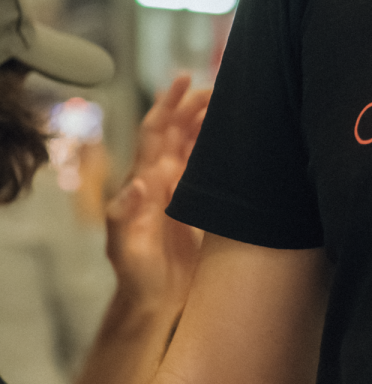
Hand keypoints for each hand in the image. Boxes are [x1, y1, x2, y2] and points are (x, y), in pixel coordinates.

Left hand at [105, 75, 207, 317]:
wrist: (154, 304)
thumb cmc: (137, 278)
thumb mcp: (125, 248)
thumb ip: (126, 215)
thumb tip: (138, 181)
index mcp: (143, 183)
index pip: (155, 133)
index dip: (167, 104)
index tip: (183, 79)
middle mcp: (160, 180)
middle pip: (176, 131)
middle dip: (193, 105)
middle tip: (219, 89)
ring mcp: (178, 191)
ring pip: (192, 145)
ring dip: (207, 122)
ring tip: (229, 105)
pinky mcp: (196, 204)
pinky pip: (206, 167)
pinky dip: (217, 149)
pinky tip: (234, 142)